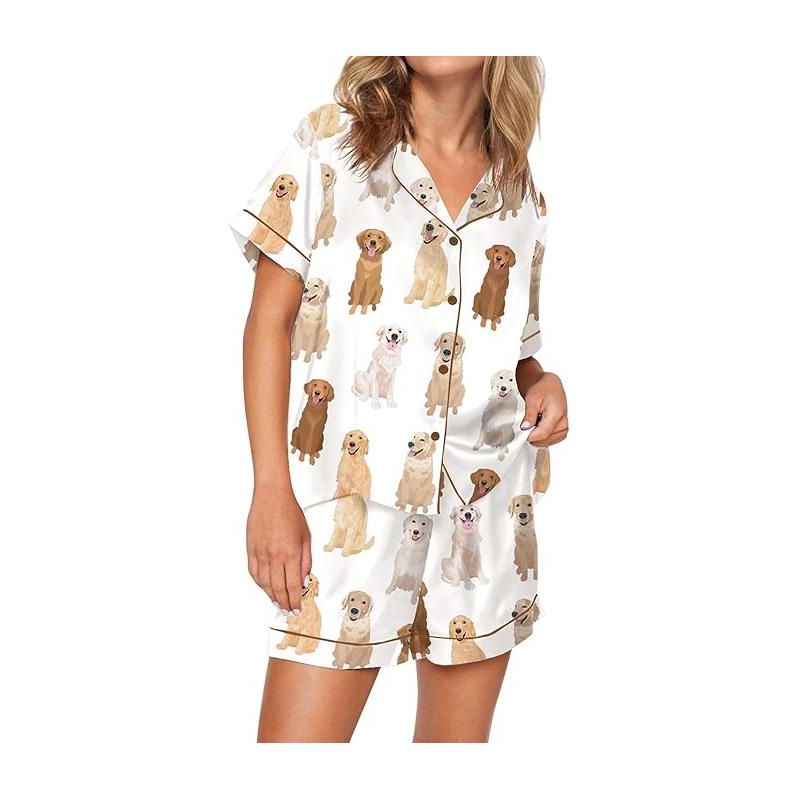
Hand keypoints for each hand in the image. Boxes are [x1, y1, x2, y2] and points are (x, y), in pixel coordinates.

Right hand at [246, 488, 311, 615]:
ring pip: (264, 583)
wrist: (271, 497)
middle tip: (287, 611)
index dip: (295, 600)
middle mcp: (275, 556)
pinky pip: (254, 572)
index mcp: (292, 553)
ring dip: (271, 596)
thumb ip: (306, 561)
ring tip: (277, 602)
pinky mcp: (251, 549)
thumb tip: (305, 579)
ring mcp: (261, 553)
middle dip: (284, 603)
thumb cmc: (290, 513)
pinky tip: (264, 587)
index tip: (297, 608)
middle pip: (278, 588)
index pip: (293, 585)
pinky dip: (259, 584)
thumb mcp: (306, 537)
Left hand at [520, 372, 568, 445]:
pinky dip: (541, 436)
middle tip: (527, 423)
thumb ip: (529, 415)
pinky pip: (549, 440)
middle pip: (544, 440)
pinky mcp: (562, 431)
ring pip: (546, 442)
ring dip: (537, 436)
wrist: (549, 385)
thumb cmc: (542, 388)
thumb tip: (525, 428)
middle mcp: (563, 422)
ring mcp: (564, 428)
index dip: (529, 435)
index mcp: (557, 413)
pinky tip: (538, 426)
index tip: (521, 432)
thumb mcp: (532, 398)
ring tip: (535, 421)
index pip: (543, 433)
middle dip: (532, 435)